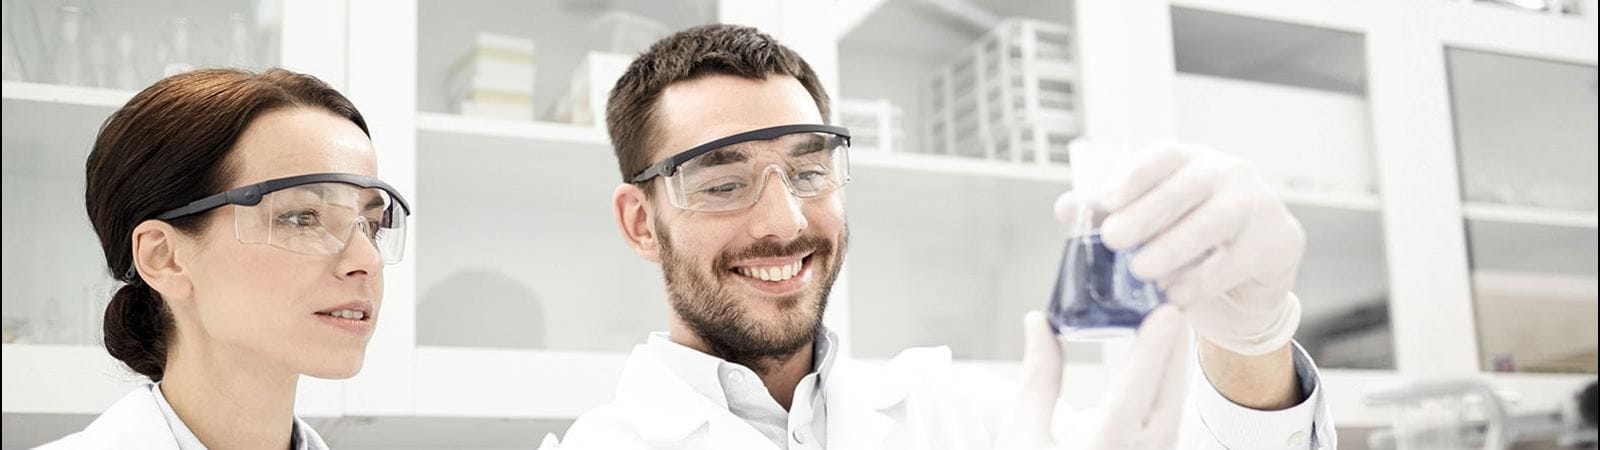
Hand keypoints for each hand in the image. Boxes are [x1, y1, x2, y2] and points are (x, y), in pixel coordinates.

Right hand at [997, 307, 1190, 449]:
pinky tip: (1161, 359)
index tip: (1166, 313)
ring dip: (1173, 360)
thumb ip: (1038, 375)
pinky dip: (1168, 383)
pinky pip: (1171, 415)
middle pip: (1168, 388)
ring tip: (1165, 318)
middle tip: (1166, 296)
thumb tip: (1038, 322)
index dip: (1154, 347)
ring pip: (1176, 401)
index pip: (1137, 387)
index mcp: (1102, 445)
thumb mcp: (1023, 431)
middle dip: (1171, 341)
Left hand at [1054, 142, 1303, 356]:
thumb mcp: (1153, 222)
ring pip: (1214, 221)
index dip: (1132, 177)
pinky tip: (1175, 295)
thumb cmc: (1192, 237)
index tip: (1104, 202)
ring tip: (1141, 271)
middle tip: (1113, 240)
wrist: (1253, 270)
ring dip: (1174, 246)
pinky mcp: (1277, 240)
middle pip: (1186, 187)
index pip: (1162, 158)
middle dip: (1147, 214)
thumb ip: (1110, 214)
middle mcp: (1227, 173)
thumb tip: (1066, 208)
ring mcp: (1258, 203)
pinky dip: (1202, 280)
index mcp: (1190, 161)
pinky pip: (1235, 261)